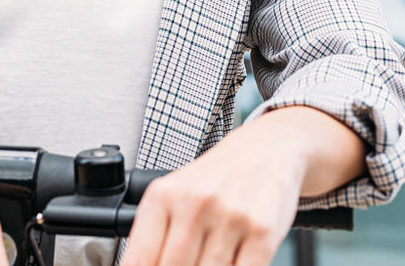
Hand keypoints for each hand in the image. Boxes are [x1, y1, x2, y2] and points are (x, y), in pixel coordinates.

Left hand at [117, 125, 302, 265]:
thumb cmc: (216, 179)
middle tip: (186, 262)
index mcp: (163, 195)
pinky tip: (233, 260)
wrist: (264, 150)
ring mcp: (229, 216)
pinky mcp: (261, 231)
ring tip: (209, 257)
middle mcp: (194, 203)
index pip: (140, 258)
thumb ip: (157, 236)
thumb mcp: (175, 195)